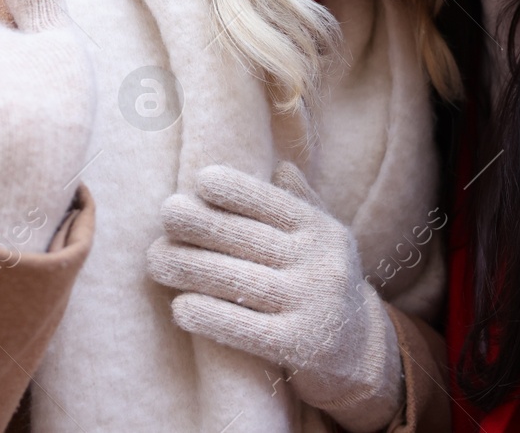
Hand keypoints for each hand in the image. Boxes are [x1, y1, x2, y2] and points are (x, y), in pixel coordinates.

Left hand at [146, 163, 402, 432]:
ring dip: (191, 267)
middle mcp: (322, 265)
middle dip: (202, 224)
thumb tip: (279, 166)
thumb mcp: (325, 241)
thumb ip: (302, 204)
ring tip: (156, 260)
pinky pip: (245, 329)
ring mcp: (312, 306)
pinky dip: (209, 316)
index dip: (238, 190)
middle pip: (250, 239)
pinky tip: (180, 307)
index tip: (200, 180)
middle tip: (166, 214)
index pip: (276, 203)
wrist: (363, 353)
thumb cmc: (325, 283)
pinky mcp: (299, 347)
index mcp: (323, 232)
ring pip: (240, 281)